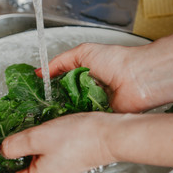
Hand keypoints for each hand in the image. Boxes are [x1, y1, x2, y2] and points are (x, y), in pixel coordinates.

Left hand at [0, 112, 116, 172]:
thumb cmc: (79, 139)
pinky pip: (25, 162)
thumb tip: (2, 148)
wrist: (105, 135)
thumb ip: (15, 144)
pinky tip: (11, 142)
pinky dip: (15, 154)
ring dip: (1, 160)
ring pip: (14, 171)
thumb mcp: (39, 138)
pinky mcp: (49, 163)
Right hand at [37, 43, 155, 112]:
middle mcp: (87, 89)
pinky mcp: (100, 116)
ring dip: (64, 110)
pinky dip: (77, 119)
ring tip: (52, 112)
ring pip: (71, 110)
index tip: (35, 91)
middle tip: (40, 105)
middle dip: (54, 102)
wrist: (137, 78)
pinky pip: (84, 120)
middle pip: (64, 98)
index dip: (49, 87)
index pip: (60, 83)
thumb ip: (59, 62)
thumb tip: (41, 72)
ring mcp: (93, 104)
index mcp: (83, 74)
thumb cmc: (116, 61)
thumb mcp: (82, 53)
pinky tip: (68, 119)